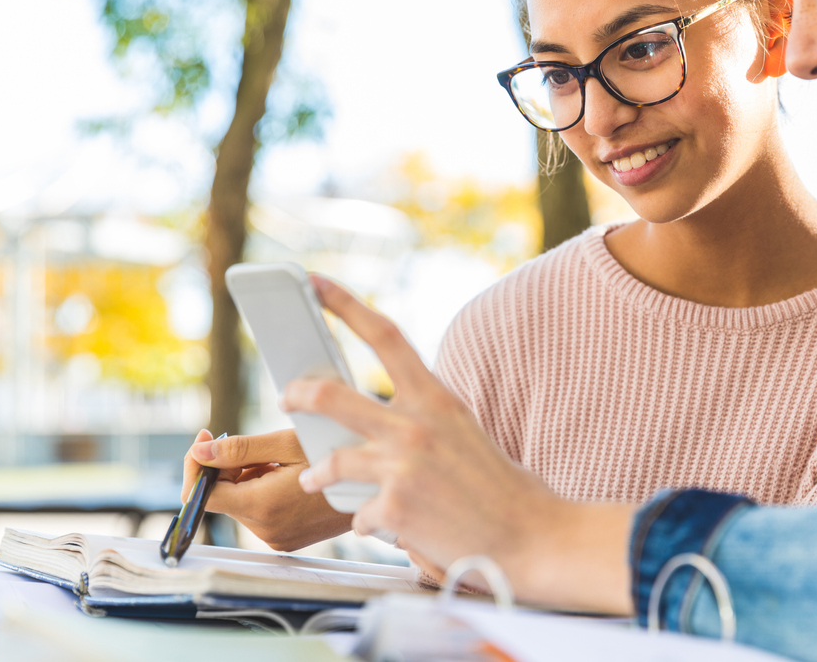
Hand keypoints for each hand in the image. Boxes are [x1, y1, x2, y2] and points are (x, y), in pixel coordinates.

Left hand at [181, 428, 353, 551]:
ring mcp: (276, 539)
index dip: (197, 464)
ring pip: (241, 503)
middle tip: (263, 446)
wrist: (377, 488)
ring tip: (285, 462)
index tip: (206, 438)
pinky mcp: (285, 540)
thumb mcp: (288, 443)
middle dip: (230, 468)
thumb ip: (239, 449)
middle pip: (223, 497)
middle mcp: (265, 530)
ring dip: (249, 479)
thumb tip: (200, 450)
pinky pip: (259, 514)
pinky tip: (289, 477)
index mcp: (263, 506)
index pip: (202, 495)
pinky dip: (263, 492)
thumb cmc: (341, 457)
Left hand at [281, 275, 635, 613]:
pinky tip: (385, 526)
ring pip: (333, 460)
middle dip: (300, 394)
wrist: (528, 534)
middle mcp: (417, 425)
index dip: (345, 305)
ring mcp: (404, 465)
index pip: (386, 335)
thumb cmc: (496, 487)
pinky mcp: (396, 506)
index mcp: (437, 398)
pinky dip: (367, 521)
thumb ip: (420, 418)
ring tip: (314, 478)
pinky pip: (358, 512)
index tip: (315, 282)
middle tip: (287, 396)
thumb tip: (371, 420)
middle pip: (334, 395)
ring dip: (318, 473)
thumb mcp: (461, 432)